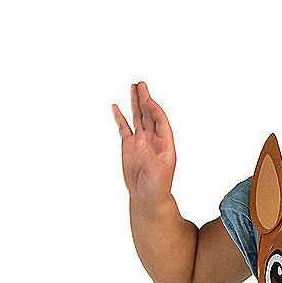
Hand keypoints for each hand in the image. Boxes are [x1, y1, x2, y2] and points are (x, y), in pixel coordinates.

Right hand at [111, 80, 176, 205]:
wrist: (147, 198)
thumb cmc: (157, 186)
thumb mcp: (155, 172)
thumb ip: (147, 154)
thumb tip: (138, 138)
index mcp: (165, 144)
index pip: (161, 122)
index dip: (155, 110)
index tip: (148, 101)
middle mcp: (153, 139)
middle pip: (149, 115)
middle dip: (145, 99)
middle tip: (141, 84)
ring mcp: (140, 141)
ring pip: (138, 118)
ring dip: (135, 103)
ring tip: (133, 88)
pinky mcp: (129, 146)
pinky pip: (124, 128)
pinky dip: (120, 118)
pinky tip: (116, 108)